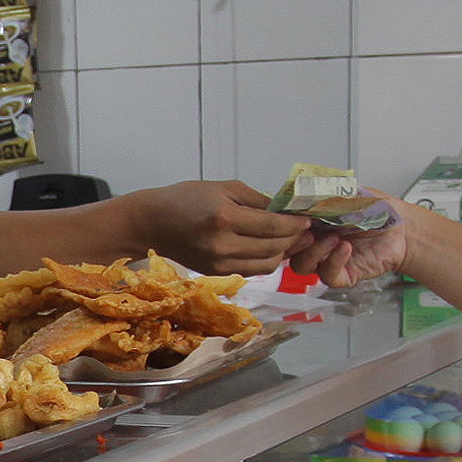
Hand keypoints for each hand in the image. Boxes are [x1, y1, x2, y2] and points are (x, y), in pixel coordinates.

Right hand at [122, 181, 313, 278]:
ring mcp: (219, 264)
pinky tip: (271, 247)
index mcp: (224, 218)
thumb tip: (287, 210)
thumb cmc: (186, 198)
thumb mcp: (223, 188)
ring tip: (291, 239)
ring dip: (283, 252)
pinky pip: (252, 269)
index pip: (271, 226)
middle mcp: (222, 245)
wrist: (153, 223)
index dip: (295, 225)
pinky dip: (266, 260)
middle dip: (294, 239)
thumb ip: (256, 200)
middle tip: (305, 229)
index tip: (308, 219)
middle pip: (273, 248)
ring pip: (266, 264)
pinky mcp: (217, 273)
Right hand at [295, 200, 415, 289]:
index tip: (291, 216)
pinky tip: (346, 248)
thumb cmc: (377, 210)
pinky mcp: (342, 274)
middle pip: (286, 249)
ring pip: (301, 265)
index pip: (285, 226)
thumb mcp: (347, 192)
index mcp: (311, 220)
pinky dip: (334, 261)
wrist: (402, 228)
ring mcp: (327, 259)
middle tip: (307, 229)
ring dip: (313, 252)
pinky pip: (328, 275)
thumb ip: (322, 191)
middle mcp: (316, 241)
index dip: (283, 224)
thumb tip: (299, 186)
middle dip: (293, 241)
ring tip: (332, 238)